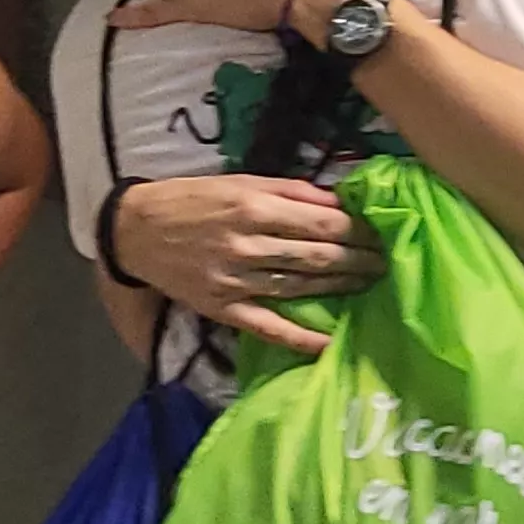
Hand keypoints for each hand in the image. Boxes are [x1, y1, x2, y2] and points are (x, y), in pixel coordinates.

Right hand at [113, 173, 382, 354]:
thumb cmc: (193, 199)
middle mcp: (249, 246)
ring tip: (370, 285)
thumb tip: (338, 200)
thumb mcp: (241, 181)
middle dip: (358, 260)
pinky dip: (300, 337)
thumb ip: (291, 191)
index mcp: (254, 208)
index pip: (322, 224)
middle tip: (386, 262)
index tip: (382, 233)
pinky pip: (268, 327)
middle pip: (318, 256)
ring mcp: (236, 281)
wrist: (136, 231)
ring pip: (301, 286)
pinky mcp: (224, 309)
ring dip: (340, 287)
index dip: (358, 231)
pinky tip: (329, 342)